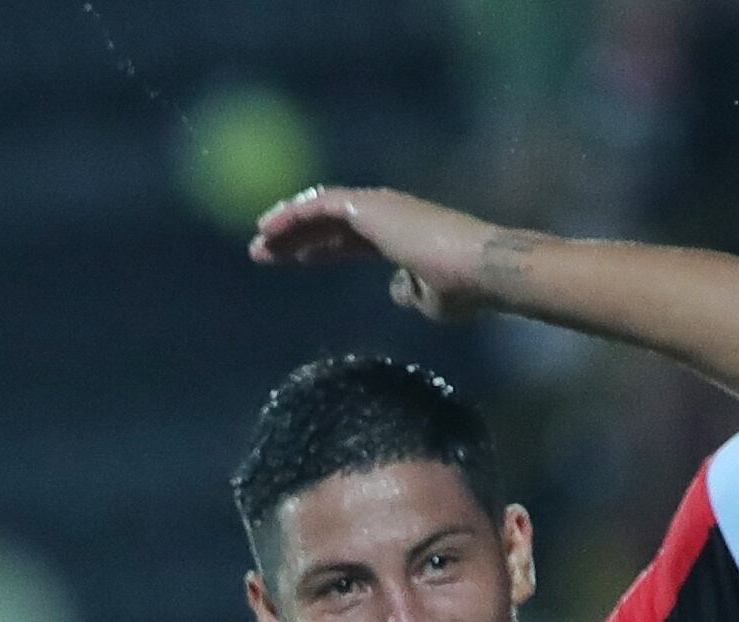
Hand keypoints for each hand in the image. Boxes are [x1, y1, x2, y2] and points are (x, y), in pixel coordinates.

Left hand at [250, 186, 514, 322]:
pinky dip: (293, 215)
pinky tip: (268, 228)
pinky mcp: (369, 204)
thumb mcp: (430, 300)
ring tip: (258, 244)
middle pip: (330, 223)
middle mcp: (388, 215)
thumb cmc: (462, 289)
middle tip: (262, 252)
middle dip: (294, 237)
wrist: (480, 269)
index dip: (321, 249)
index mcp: (399, 236)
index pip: (351, 240)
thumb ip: (410, 291)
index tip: (295, 261)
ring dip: (286, 226)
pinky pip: (320, 206)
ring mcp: (379, 206)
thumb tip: (395, 289)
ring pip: (321, 210)